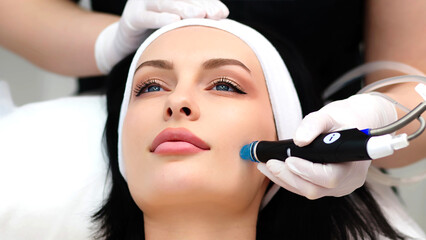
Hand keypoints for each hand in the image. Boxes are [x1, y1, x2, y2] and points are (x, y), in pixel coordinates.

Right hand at [95, 0, 228, 73]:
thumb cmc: (156, 32)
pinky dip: (161, 19)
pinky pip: (148, 17)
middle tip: (215, 15)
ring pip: (165, 3)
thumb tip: (222, 14)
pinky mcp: (131, 17)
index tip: (223, 13)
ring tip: (199, 15)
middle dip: (200, 5)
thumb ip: (194, 16)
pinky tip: (174, 22)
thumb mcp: (176, 22)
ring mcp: (141, 3)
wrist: (126, 42)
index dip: (207, 2)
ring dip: (183, 8)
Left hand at [258, 93, 397, 198]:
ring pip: (307, 190)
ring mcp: (337, 187)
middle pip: (314, 188)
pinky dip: (287, 179)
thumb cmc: (344, 119)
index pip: (330, 177)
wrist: (357, 125)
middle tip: (269, 164)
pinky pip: (305, 187)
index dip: (307, 171)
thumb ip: (314, 124)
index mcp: (353, 164)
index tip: (289, 160)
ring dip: (283, 179)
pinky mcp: (326, 187)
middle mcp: (347, 181)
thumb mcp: (329, 115)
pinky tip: (271, 169)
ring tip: (264, 166)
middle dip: (288, 177)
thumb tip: (299, 139)